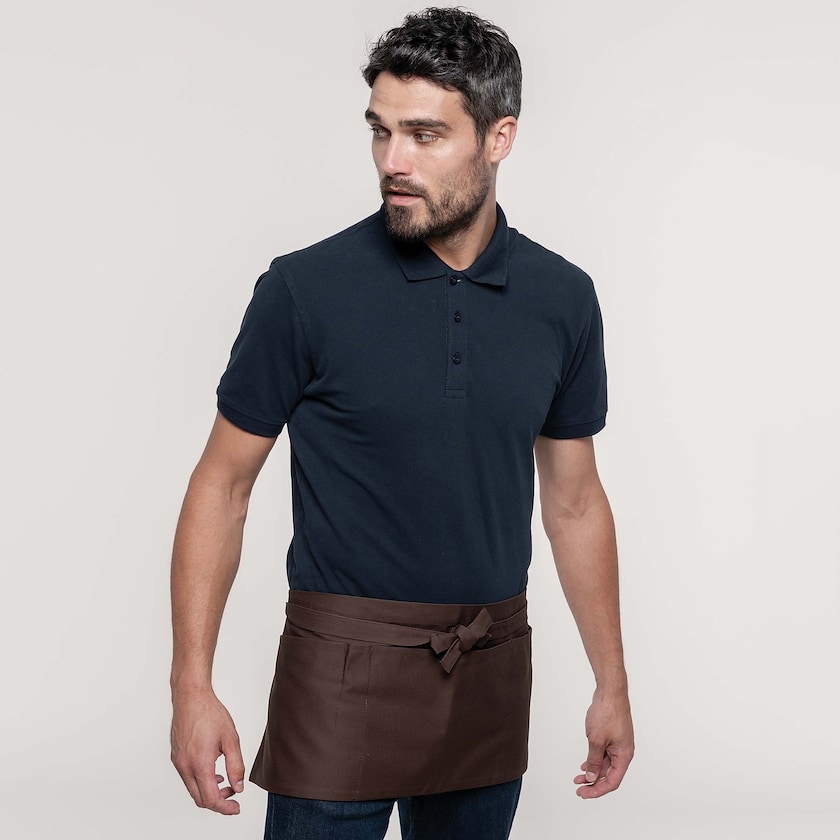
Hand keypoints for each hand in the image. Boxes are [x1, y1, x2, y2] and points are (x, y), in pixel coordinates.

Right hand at [170, 689, 245, 814]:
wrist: (191, 698)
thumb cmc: (210, 713)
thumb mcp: (231, 739)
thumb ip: (236, 766)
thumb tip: (238, 787)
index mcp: (200, 764)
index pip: (211, 799)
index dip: (225, 808)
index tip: (236, 808)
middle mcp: (185, 767)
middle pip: (200, 799)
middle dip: (218, 802)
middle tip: (233, 796)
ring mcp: (178, 762)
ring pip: (193, 789)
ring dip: (209, 791)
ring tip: (225, 782)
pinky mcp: (176, 757)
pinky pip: (188, 778)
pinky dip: (200, 781)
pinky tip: (213, 772)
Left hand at [574, 690, 633, 798]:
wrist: (610, 692)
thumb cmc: (608, 712)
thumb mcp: (596, 740)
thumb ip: (594, 761)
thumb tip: (591, 777)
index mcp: (624, 756)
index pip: (612, 782)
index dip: (597, 790)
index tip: (584, 793)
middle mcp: (623, 752)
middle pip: (610, 775)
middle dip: (593, 783)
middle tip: (579, 789)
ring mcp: (618, 744)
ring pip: (606, 765)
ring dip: (592, 772)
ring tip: (578, 778)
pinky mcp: (612, 737)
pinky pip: (604, 754)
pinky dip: (594, 760)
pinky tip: (585, 764)